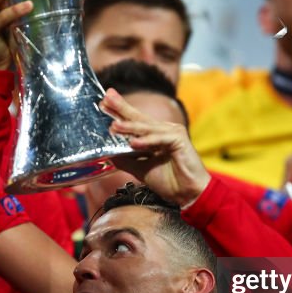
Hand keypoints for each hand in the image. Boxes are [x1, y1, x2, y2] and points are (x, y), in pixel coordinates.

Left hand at [101, 89, 210, 206]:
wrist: (188, 194)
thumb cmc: (169, 181)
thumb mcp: (140, 169)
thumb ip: (126, 159)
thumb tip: (107, 153)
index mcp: (154, 136)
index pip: (134, 121)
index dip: (119, 112)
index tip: (103, 103)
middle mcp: (163, 131)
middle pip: (139, 118)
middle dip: (122, 108)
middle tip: (106, 98)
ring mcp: (172, 133)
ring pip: (147, 128)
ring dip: (130, 126)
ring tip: (114, 126)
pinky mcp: (180, 140)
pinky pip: (160, 139)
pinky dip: (147, 141)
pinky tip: (133, 142)